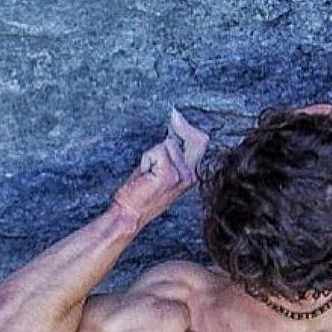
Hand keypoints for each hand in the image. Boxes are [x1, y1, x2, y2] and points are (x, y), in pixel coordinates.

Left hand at [113, 108, 208, 224]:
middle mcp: (191, 176)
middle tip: (172, 116)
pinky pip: (157, 151)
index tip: (176, 117)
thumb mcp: (161, 170)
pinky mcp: (170, 175)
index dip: (189, 128)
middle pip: (198, 139)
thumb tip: (175, 130)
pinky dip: (146, 159)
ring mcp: (182, 176)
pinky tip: (144, 173)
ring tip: (148, 170)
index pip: (201, 143)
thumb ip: (172, 154)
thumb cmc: (140, 194)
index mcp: (192, 175)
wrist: (130, 214)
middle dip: (182, 125)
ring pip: (169, 144)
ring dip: (153, 153)